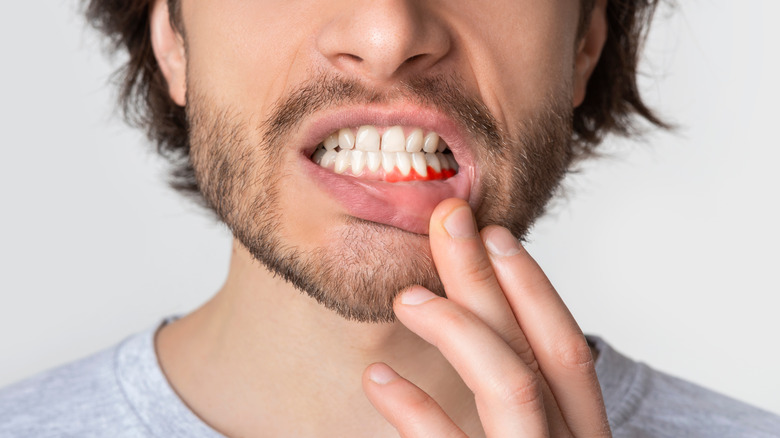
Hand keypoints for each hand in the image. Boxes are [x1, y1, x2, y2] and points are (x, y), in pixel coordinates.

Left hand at [362, 199, 610, 436]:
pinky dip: (412, 406)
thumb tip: (475, 320)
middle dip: (490, 278)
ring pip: (512, 383)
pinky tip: (377, 377)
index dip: (534, 287)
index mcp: (582, 434)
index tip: (495, 235)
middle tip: (448, 222)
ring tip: (406, 298)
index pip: (569, 351)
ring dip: (458, 327)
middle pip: (538, 350)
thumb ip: (519, 400)